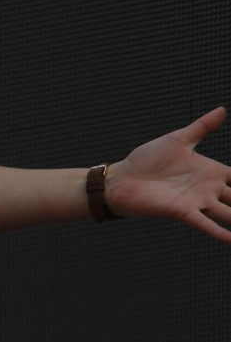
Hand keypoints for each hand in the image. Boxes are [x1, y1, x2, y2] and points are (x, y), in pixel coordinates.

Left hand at [108, 106, 230, 241]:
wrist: (122, 178)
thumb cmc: (147, 160)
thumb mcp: (178, 140)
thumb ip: (202, 127)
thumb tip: (223, 110)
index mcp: (212, 172)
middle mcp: (210, 189)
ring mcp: (198, 202)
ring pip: (230, 214)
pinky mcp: (182, 212)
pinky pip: (205, 223)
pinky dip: (220, 232)